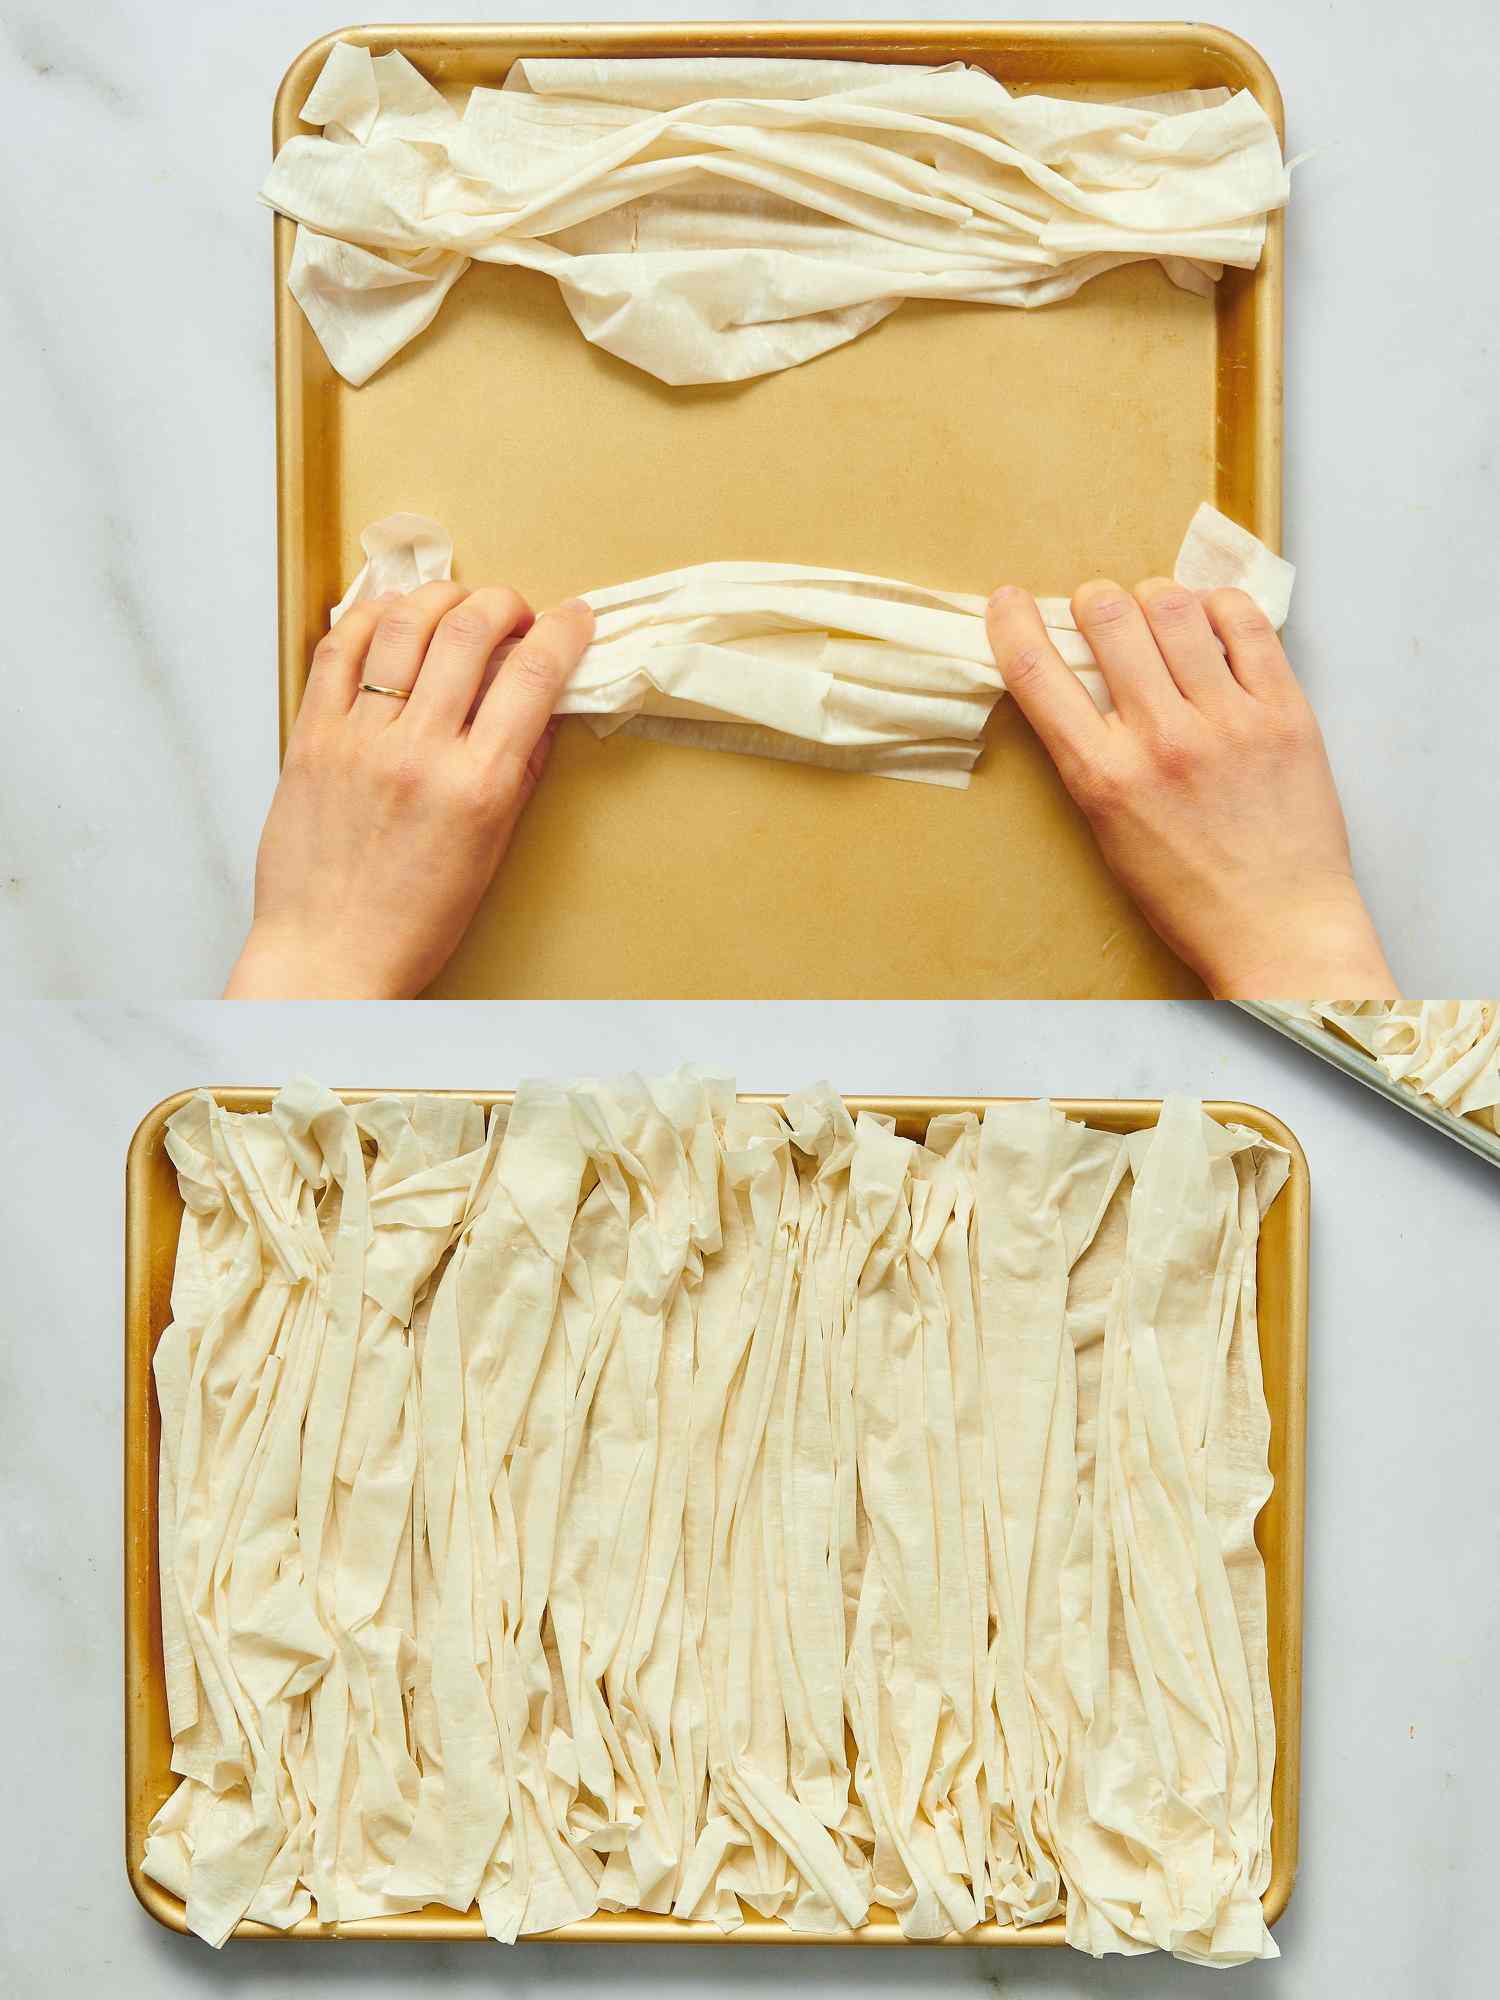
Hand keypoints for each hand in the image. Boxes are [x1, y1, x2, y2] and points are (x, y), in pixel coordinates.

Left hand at [225, 582, 593, 997]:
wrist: (329, 953)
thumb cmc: (415, 918)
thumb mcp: (492, 848)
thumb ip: (519, 769)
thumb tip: (543, 705)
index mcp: (477, 788)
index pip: (532, 678)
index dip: (564, 632)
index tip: (575, 618)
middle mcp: (418, 754)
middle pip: (470, 631)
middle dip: (505, 603)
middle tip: (516, 611)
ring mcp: (358, 739)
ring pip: (404, 623)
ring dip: (442, 596)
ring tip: (458, 604)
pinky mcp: (311, 735)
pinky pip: (339, 648)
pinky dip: (371, 615)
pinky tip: (393, 616)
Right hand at [985, 577, 1396, 997]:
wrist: (1277, 926)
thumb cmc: (1187, 892)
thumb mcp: (1108, 831)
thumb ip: (1090, 756)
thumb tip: (1079, 683)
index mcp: (1103, 778)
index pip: (1038, 675)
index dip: (1013, 624)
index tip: (1008, 601)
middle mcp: (1161, 740)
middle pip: (1108, 619)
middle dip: (1094, 600)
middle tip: (1099, 607)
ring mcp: (1227, 721)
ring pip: (1175, 608)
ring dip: (1154, 596)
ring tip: (1157, 610)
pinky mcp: (1283, 712)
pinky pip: (1247, 624)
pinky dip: (1219, 606)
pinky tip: (1211, 619)